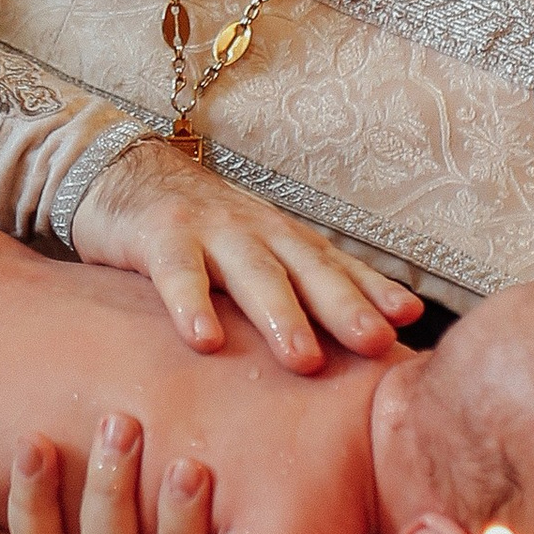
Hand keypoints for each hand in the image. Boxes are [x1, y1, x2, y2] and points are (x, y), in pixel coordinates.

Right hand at [69, 136, 421, 372]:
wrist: (124, 175)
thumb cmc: (203, 234)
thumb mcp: (256, 256)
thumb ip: (299, 291)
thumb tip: (367, 335)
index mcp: (284, 242)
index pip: (337, 267)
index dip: (374, 290)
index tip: (409, 318)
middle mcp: (257, 233)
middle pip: (307, 270)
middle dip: (344, 305)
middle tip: (375, 341)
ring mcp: (210, 233)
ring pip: (252, 274)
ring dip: (280, 314)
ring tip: (304, 358)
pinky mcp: (160, 238)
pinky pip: (177, 274)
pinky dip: (191, 305)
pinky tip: (204, 340)